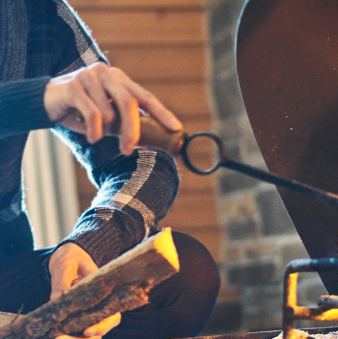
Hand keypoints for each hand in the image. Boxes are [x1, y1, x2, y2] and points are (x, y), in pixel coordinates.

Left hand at [42, 243, 120, 338]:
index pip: (111, 318)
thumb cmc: (73, 257)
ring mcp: (88, 321)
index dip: (101, 327)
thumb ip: (64, 281)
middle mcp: (100, 313)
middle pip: (95, 336)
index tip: (87, 330)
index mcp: (106, 297)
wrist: (69, 258)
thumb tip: (58, 298)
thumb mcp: (68, 264)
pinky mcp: (76, 324)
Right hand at [43, 62, 181, 154]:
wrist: (45, 102)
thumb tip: (152, 141)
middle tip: (129, 149)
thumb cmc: (80, 111)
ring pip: (109, 112)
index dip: (161, 112)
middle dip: (133, 130)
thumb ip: (125, 123)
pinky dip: (94, 131)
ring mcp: (89, 77)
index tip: (176, 127)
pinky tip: (90, 136)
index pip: (145, 96)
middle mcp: (107, 73)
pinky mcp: (73, 86)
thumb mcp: (107, 117)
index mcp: (119, 79)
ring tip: (94, 134)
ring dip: (104, 131)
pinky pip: (93, 115)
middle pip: (130, 103)